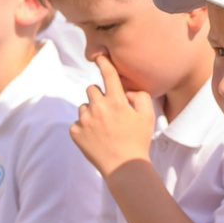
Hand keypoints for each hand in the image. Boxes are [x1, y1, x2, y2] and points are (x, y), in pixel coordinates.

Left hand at [70, 56, 160, 175]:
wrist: (124, 166)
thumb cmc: (138, 140)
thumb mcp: (148, 116)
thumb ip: (139, 97)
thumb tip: (125, 91)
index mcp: (116, 101)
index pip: (108, 74)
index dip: (103, 62)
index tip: (98, 56)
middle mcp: (98, 107)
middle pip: (91, 89)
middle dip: (99, 96)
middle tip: (109, 110)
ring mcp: (84, 119)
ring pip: (84, 106)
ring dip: (92, 112)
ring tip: (104, 128)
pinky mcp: (75, 131)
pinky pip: (77, 122)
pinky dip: (85, 127)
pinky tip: (96, 137)